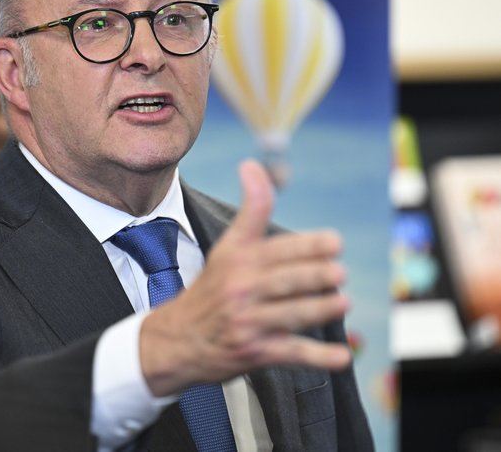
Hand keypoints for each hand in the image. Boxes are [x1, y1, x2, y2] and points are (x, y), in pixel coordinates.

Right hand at [139, 159, 350, 396]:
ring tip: (342, 301)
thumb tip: (251, 164)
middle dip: (319, 276)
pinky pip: (291, 353)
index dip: (310, 245)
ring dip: (322, 308)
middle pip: (288, 280)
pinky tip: (341, 355)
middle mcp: (241, 289)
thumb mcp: (228, 246)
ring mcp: (248, 322)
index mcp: (238, 260)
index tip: (334, 243)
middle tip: (339, 274)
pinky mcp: (254, 352)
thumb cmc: (213, 288)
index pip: (277, 247)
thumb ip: (250, 208)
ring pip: (293, 314)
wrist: (179, 339)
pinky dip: (319, 356)